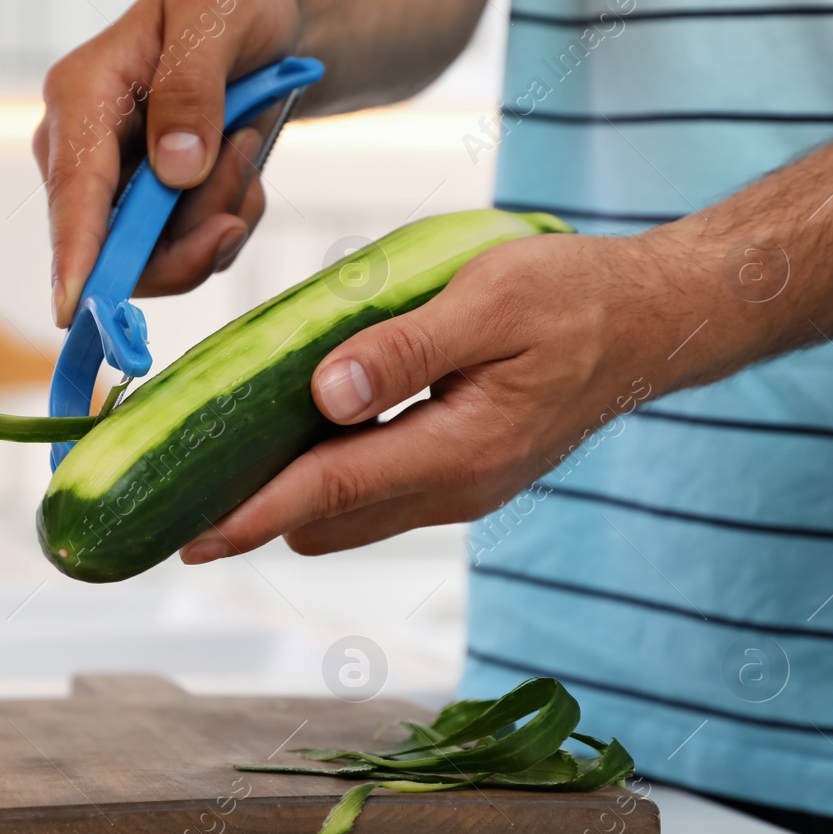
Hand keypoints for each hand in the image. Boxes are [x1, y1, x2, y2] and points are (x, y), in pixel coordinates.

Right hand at [32, 0, 302, 326]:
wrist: (256, 28)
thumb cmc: (226, 11)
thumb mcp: (214, 20)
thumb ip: (192, 87)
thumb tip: (174, 170)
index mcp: (81, 97)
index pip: (73, 189)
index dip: (76, 252)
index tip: (76, 306)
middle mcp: (84, 153)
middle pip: (116, 244)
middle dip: (190, 229)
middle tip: (244, 165)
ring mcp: (116, 191)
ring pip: (161, 257)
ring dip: (220, 215)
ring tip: (246, 143)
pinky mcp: (151, 216)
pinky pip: (192, 252)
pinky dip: (229, 220)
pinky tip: (241, 167)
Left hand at [180, 230, 705, 560]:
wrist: (649, 324)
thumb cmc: (575, 297)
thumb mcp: (491, 300)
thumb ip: (406, 347)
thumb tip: (324, 391)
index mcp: (460, 448)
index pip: (330, 490)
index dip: (252, 513)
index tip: (189, 536)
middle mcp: (455, 488)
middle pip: (327, 519)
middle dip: (256, 511)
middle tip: (183, 482)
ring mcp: (459, 489)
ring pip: (348, 515)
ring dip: (291, 496)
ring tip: (223, 460)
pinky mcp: (460, 475)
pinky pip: (375, 494)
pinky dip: (329, 478)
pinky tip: (298, 437)